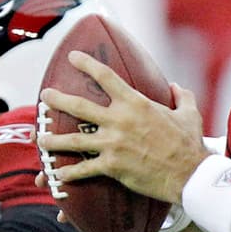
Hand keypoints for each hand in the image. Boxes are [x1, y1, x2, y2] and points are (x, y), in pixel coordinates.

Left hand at [36, 50, 208, 204]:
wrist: (190, 174)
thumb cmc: (190, 143)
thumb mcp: (190, 114)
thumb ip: (182, 97)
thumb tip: (177, 87)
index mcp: (135, 103)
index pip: (105, 76)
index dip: (86, 64)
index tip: (72, 57)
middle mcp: (119, 120)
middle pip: (79, 106)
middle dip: (57, 99)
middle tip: (44, 96)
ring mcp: (113, 144)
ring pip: (74, 139)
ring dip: (53, 139)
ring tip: (40, 138)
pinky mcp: (112, 166)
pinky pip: (84, 168)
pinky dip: (69, 172)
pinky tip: (57, 173)